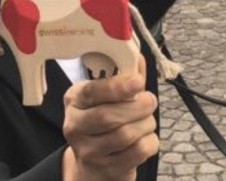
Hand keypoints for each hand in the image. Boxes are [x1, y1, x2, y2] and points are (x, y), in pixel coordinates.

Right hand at [62, 56, 158, 180]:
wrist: (94, 164)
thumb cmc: (105, 121)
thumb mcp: (108, 97)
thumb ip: (123, 76)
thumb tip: (137, 56)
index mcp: (74, 100)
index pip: (91, 92)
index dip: (117, 87)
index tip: (138, 82)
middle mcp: (74, 126)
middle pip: (109, 116)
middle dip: (138, 106)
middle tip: (150, 101)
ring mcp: (88, 151)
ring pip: (126, 134)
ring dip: (146, 124)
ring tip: (147, 120)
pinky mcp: (106, 169)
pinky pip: (138, 152)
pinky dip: (150, 142)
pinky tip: (146, 137)